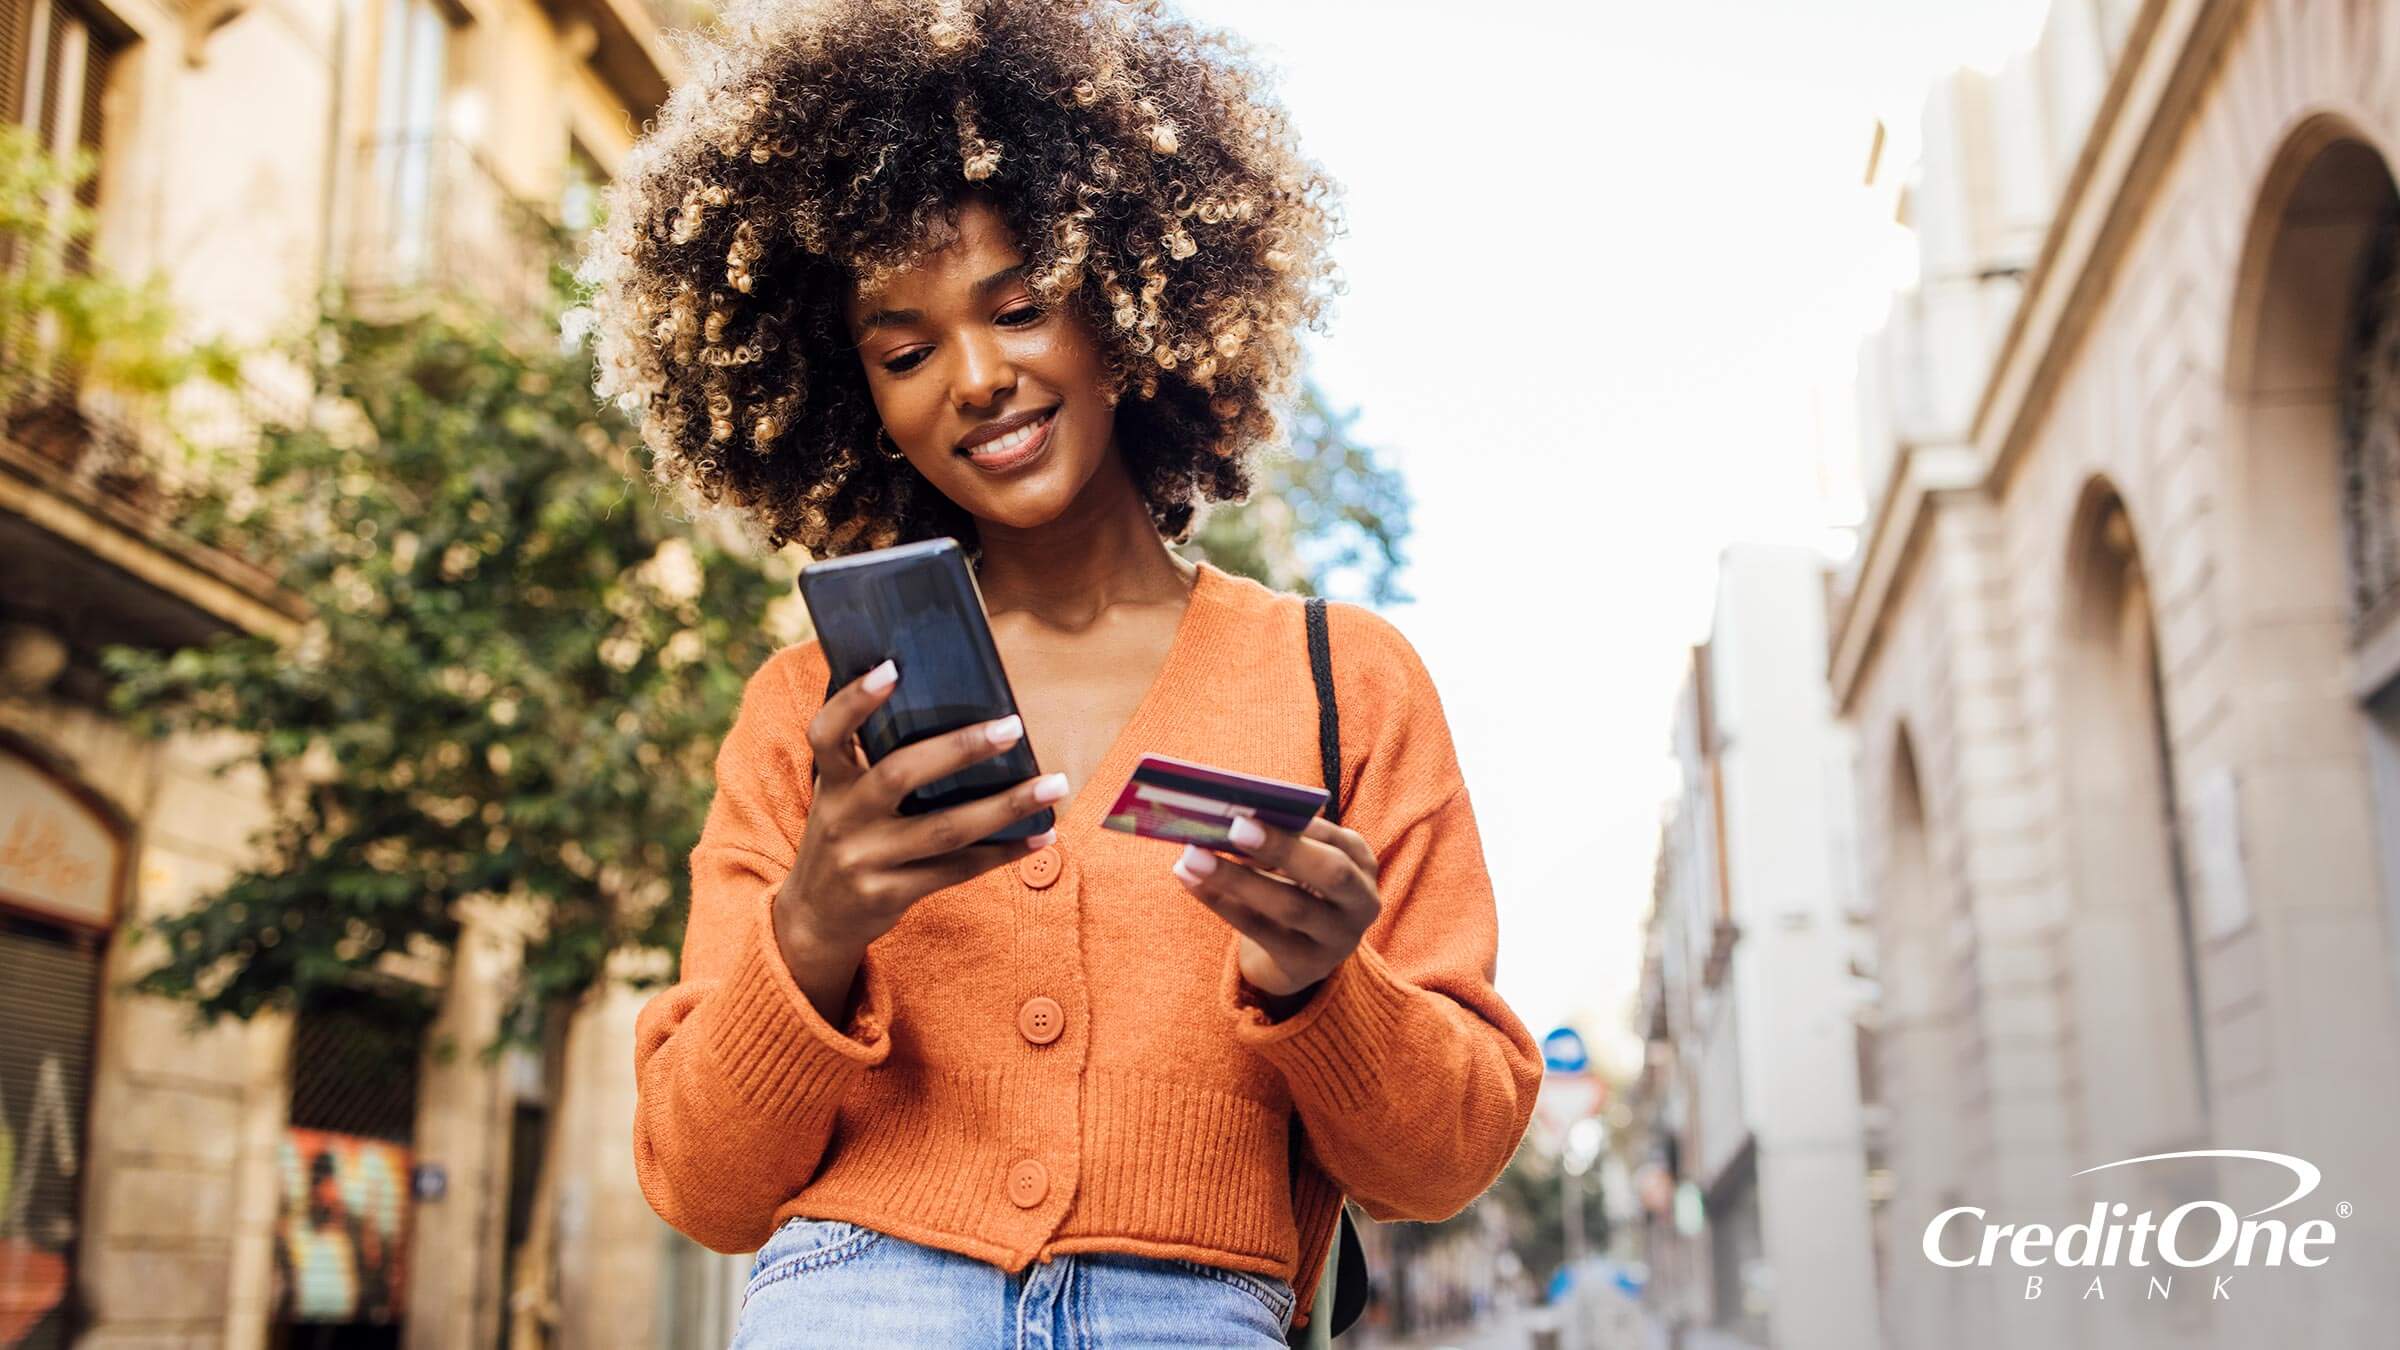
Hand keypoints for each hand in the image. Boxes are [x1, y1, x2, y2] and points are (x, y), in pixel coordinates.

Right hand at [775, 659, 1068, 1017]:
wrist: (813, 921)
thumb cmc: (845, 838)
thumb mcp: (841, 798)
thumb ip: (873, 761)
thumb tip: (948, 709)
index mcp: (831, 783)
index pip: (828, 734)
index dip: (854, 700)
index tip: (891, 668)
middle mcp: (843, 818)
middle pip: (900, 774)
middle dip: (960, 748)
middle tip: (1013, 727)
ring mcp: (865, 860)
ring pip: (944, 829)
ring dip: (1005, 806)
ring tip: (1053, 785)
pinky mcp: (889, 895)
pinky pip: (956, 871)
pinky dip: (1003, 852)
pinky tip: (1041, 835)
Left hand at [1171, 813, 1382, 1012]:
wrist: (1298, 959)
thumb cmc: (1296, 891)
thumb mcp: (1301, 864)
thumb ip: (1281, 840)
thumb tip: (1232, 813)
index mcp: (1362, 865)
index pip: (1342, 840)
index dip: (1303, 825)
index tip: (1262, 807)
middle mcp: (1361, 904)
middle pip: (1330, 872)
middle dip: (1282, 847)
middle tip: (1234, 827)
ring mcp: (1337, 940)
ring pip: (1289, 905)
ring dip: (1237, 877)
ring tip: (1193, 856)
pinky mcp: (1304, 965)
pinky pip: (1259, 930)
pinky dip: (1220, 902)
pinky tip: (1189, 880)